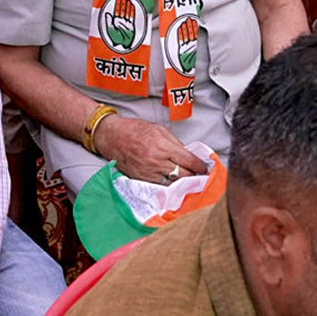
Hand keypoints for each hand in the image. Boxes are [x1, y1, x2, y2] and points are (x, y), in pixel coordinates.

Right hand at [92, 115, 207, 183]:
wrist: (112, 137)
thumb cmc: (134, 130)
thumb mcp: (158, 129)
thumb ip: (175, 143)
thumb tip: (188, 154)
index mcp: (163, 146)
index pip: (189, 161)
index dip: (200, 166)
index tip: (204, 168)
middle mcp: (157, 162)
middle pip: (184, 175)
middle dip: (194, 176)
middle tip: (199, 175)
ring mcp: (149, 173)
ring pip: (173, 184)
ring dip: (182, 182)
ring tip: (187, 179)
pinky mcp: (142, 180)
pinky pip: (160, 186)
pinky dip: (168, 184)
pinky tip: (171, 180)